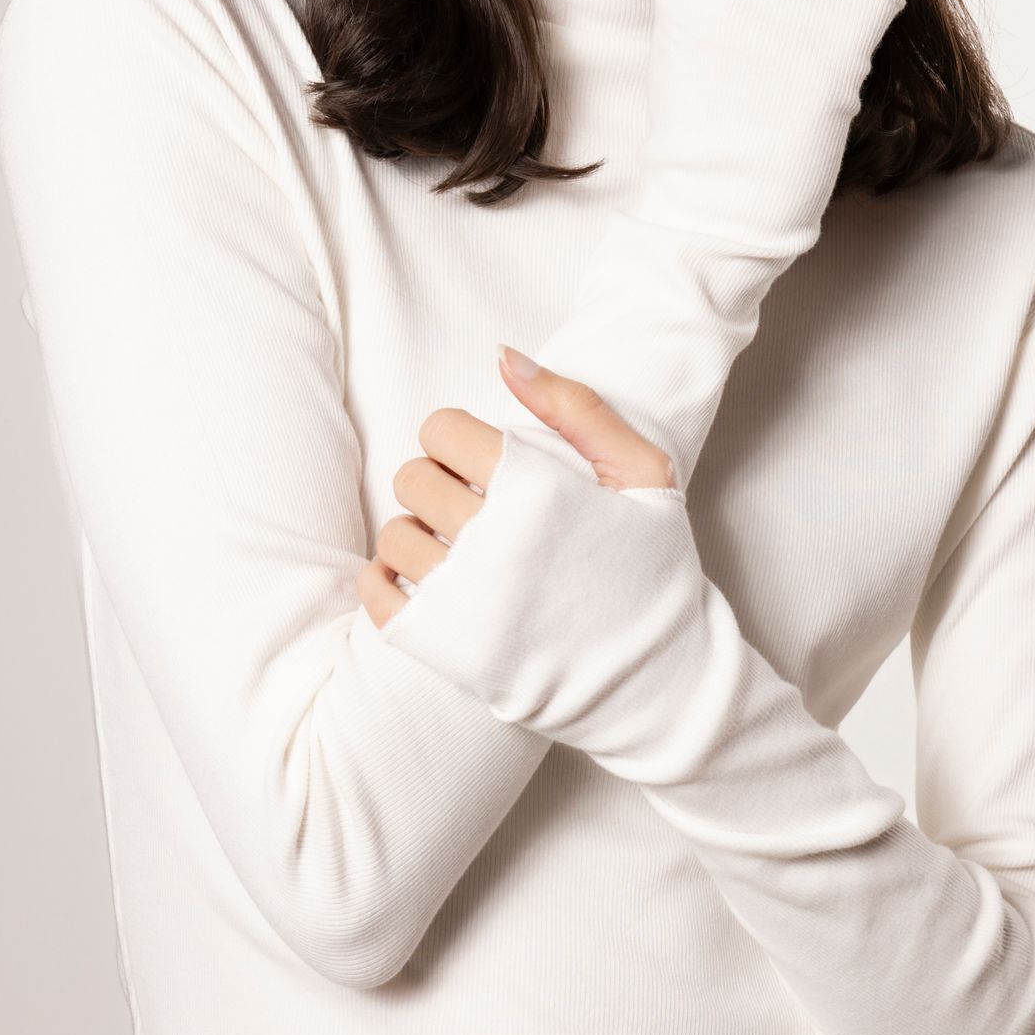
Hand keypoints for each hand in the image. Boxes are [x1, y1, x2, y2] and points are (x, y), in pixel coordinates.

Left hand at [358, 349, 669, 627]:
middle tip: (472, 506)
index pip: (440, 430)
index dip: (456, 440)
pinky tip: (421, 579)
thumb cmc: (653, 568)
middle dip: (437, 483)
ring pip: (394, 535)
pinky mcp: (444, 645)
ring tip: (457, 549)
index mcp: (536, 489)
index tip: (481, 464)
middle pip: (412, 479)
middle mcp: (493, 539)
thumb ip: (575, 407)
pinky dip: (385, 580)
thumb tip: (502, 355)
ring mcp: (464, 596)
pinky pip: (377, 593)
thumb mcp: (642, 473)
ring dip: (418, 534)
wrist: (656, 680)